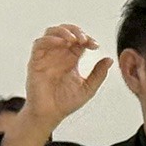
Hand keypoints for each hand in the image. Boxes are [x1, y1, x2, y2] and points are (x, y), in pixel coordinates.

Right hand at [1, 26, 113, 145]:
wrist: (50, 115)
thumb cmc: (65, 103)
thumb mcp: (88, 88)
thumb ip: (98, 74)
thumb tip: (109, 59)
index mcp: (71, 59)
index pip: (79, 40)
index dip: (88, 39)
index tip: (95, 46)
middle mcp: (58, 55)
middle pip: (66, 31)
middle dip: (76, 31)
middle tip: (84, 39)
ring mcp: (46, 57)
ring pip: (51, 33)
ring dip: (63, 32)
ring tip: (73, 39)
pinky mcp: (35, 61)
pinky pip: (39, 43)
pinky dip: (50, 39)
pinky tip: (61, 43)